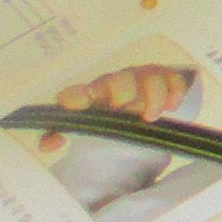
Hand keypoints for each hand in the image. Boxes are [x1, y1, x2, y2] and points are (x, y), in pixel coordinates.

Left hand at [35, 61, 198, 156]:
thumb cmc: (107, 115)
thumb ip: (60, 134)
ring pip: (149, 76)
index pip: (78, 92)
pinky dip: (174, 91)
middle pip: (118, 80)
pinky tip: (172, 107)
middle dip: (121, 92)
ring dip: (152, 95)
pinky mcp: (166, 79)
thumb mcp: (83, 126)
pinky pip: (173, 78)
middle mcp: (116, 82)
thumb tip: (47, 146)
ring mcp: (142, 77)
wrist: (139, 102)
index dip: (76, 97)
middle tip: (124, 110)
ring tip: (151, 117)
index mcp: (91, 95)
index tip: (77, 105)